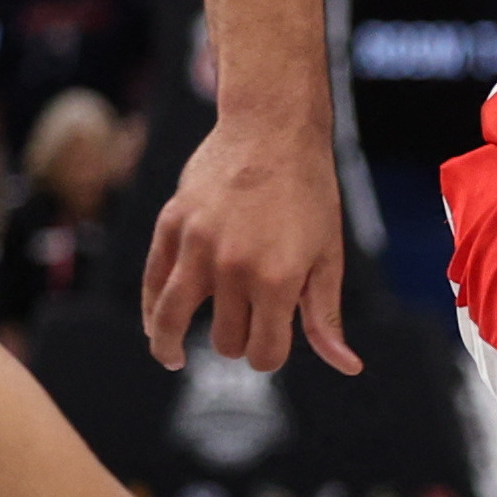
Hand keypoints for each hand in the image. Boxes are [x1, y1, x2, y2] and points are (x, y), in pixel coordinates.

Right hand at [140, 115, 359, 375]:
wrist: (273, 129)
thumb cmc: (309, 193)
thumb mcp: (328, 255)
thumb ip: (325, 316)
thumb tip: (347, 367)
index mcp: (277, 280)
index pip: (264, 353)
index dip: (269, 356)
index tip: (272, 345)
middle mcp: (232, 268)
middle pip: (225, 340)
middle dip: (238, 341)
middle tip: (247, 322)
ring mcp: (196, 246)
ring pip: (171, 320)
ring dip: (169, 347)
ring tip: (172, 358)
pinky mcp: (172, 225)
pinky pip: (152, 282)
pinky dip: (150, 311)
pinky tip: (155, 326)